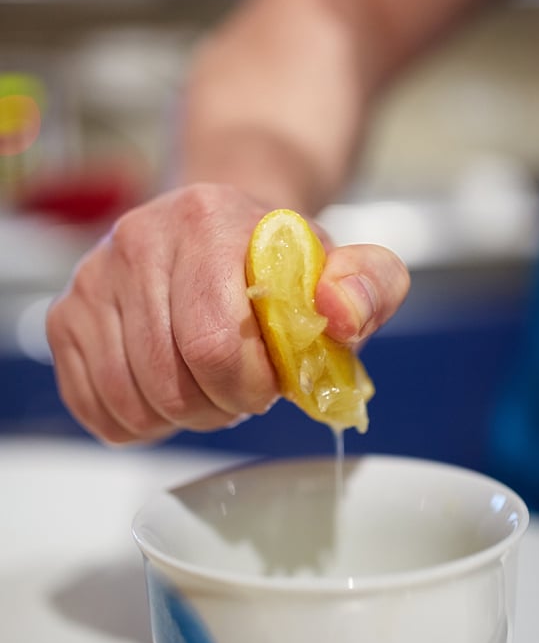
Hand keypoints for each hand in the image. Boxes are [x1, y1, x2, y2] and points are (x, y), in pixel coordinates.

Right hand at [46, 183, 409, 443]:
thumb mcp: (344, 267)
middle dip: (218, 406)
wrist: (218, 230)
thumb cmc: (279, 263)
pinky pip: (96, 408)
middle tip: (239, 387)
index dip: (250, 386)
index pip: (216, 345)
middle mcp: (136, 240)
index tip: (269, 377)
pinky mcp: (65, 317)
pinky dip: (138, 422)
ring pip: (130, 402)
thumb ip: (369, 286)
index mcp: (206, 221)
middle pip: (170, 382)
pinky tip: (167, 389)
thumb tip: (342, 315)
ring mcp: (91, 279)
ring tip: (205, 383)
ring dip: (180, 416)